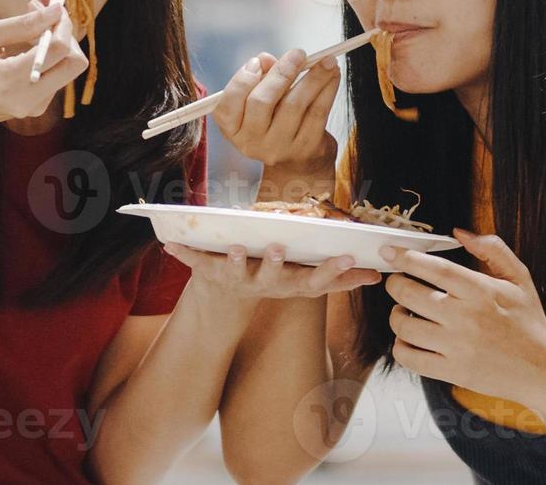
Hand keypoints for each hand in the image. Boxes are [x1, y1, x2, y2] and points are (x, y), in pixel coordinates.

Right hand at [0, 0, 87, 132]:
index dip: (61, 22)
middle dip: (65, 34)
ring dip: (54, 44)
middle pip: (75, 63)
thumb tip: (55, 10)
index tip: (48, 6)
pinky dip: (47, 58)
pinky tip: (24, 47)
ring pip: (67, 68)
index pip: (60, 48)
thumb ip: (20, 24)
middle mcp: (30, 99)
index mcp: (12, 81)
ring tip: (25, 28)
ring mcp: (35, 107)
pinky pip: (56, 76)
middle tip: (40, 15)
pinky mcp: (37, 107)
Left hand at [161, 242, 380, 304]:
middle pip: (273, 276)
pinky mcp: (208, 272)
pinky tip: (168, 242)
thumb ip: (340, 277)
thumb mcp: (305, 280)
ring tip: (237, 248)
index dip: (331, 271)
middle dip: (277, 264)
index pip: (314, 280)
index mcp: (290, 283)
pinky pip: (194, 262)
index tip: (346, 256)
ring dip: (236, 260)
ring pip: (236, 270)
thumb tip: (377, 274)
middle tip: (281, 249)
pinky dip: (181, 253)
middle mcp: (264, 283)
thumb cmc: (274, 278)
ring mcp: (236, 278)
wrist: (224, 303)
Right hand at [214, 48, 340, 192]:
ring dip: (313, 78)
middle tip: (298, 54)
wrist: (298, 158)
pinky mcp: (305, 148)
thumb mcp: (261, 98)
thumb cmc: (274, 116)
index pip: (228, 106)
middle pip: (261, 102)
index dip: (242, 81)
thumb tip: (267, 59)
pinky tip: (333, 75)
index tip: (258, 61)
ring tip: (326, 60)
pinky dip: (327, 90)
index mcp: (232, 129)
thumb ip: (261, 77)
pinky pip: (317, 113)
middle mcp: (251, 142)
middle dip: (281, 73)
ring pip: (295, 105)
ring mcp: (278, 148)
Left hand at [382, 230, 545, 412]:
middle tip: (398, 282)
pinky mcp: (451, 371)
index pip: (433, 268)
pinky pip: (409, 357)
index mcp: (480, 290)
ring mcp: (456, 346)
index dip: (405, 257)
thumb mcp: (519, 278)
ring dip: (397, 314)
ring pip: (403, 325)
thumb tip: (459, 233)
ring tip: (405, 311)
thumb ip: (492, 249)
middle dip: (395, 283)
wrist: (543, 369)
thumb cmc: (529, 321)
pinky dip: (400, 346)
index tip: (389, 252)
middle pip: (408, 293)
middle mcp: (465, 317)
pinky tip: (409, 339)